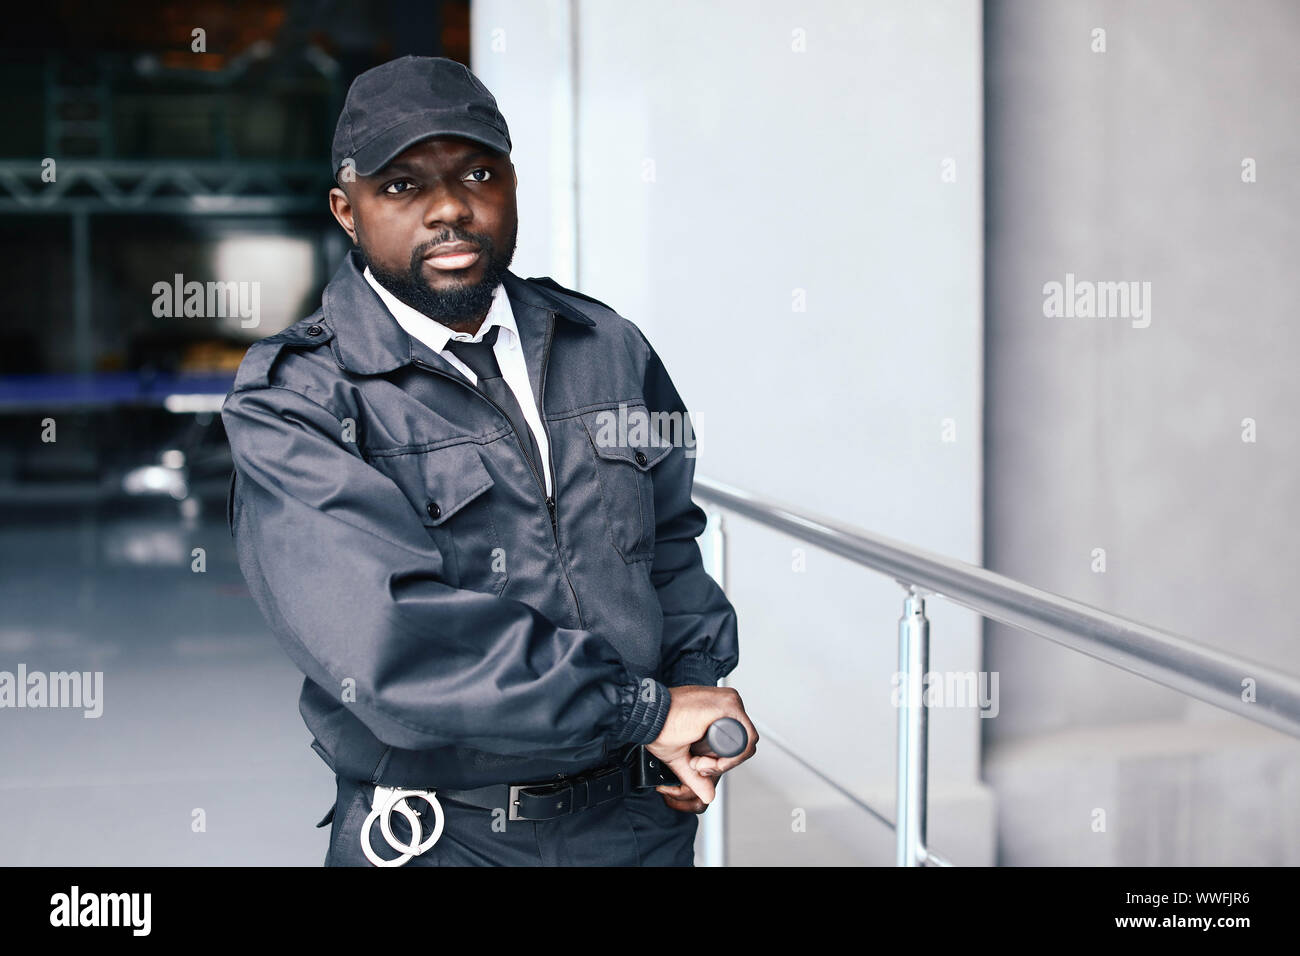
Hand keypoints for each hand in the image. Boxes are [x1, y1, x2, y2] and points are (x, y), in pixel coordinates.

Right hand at [645, 685, 757, 808]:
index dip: (721, 761)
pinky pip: (746, 739)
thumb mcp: (681, 758)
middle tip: (697, 765)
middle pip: (742, 744)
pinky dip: (732, 758)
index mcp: (719, 711)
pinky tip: (710, 762)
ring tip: (698, 762)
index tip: (699, 766)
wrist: (647, 716)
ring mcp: (730, 702)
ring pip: (745, 744)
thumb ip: (696, 775)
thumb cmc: (659, 727)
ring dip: (722, 763)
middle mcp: (728, 704)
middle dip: (721, 763)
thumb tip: (708, 796)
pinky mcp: (728, 705)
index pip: (736, 743)